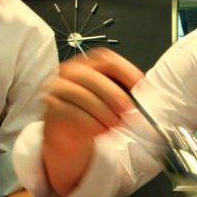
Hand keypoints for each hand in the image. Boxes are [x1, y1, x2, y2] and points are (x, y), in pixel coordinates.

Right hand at [42, 48, 143, 195]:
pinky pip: (70, 113)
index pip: (106, 59)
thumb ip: (123, 94)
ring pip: (81, 95)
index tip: (139, 85)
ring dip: (102, 112)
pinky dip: (89, 123)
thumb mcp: (109, 102)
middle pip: (92, 77)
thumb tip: (146, 95)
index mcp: (87, 65)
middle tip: (127, 110)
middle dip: (113, 94)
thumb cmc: (90, 115)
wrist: (66, 137)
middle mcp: (70, 72)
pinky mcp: (50, 107)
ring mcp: (57, 88)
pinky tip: (99, 130)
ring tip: (113, 124)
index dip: (125, 70)